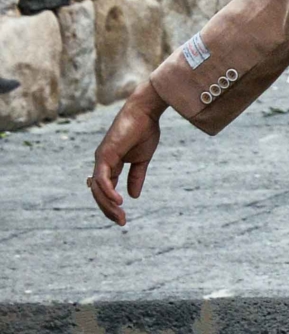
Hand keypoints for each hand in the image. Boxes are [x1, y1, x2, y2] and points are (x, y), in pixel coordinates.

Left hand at [89, 83, 168, 223]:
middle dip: (108, 210)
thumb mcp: (142, 159)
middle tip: (121, 222)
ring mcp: (102, 158)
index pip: (106, 189)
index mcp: (111, 163)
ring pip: (98, 189)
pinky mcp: (105, 155)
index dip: (111, 204)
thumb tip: (133, 196)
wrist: (146, 111)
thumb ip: (136, 176)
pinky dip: (108, 191)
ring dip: (107, 205)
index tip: (122, 217)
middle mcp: (102, 162)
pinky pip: (103, 179)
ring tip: (120, 216)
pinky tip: (119, 202)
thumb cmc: (145, 130)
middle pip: (98, 192)